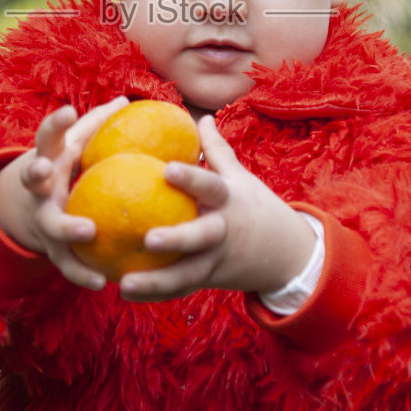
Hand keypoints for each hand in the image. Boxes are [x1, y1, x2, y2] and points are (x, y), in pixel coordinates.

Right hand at [0, 96, 129, 290]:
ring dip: (66, 228)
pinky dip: (82, 273)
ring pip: (50, 225)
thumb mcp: (78, 147)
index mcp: (48, 158)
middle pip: (32, 178)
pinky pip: (67, 264)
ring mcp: (43, 219)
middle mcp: (40, 188)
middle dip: (36, 173)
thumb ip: (99, 126)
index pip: (46, 137)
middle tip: (47, 170)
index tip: (67, 111)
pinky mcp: (52, 249)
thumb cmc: (69, 169)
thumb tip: (127, 101)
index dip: (54, 124)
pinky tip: (104, 282)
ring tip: (88, 231)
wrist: (39, 211)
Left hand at [118, 116, 316, 303]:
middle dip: (177, 239)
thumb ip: (217, 150)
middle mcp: (222, 231)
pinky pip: (180, 288)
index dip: (191, 178)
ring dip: (155, 281)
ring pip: (186, 274)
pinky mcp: (209, 279)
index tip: (167, 169)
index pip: (209, 187)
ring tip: (123, 283)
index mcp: (228, 201)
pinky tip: (123, 291)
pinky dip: (155, 292)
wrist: (287, 254)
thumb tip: (201, 117)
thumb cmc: (255, 208)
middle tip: (149, 238)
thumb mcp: (241, 179)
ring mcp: (216, 259)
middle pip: (200, 238)